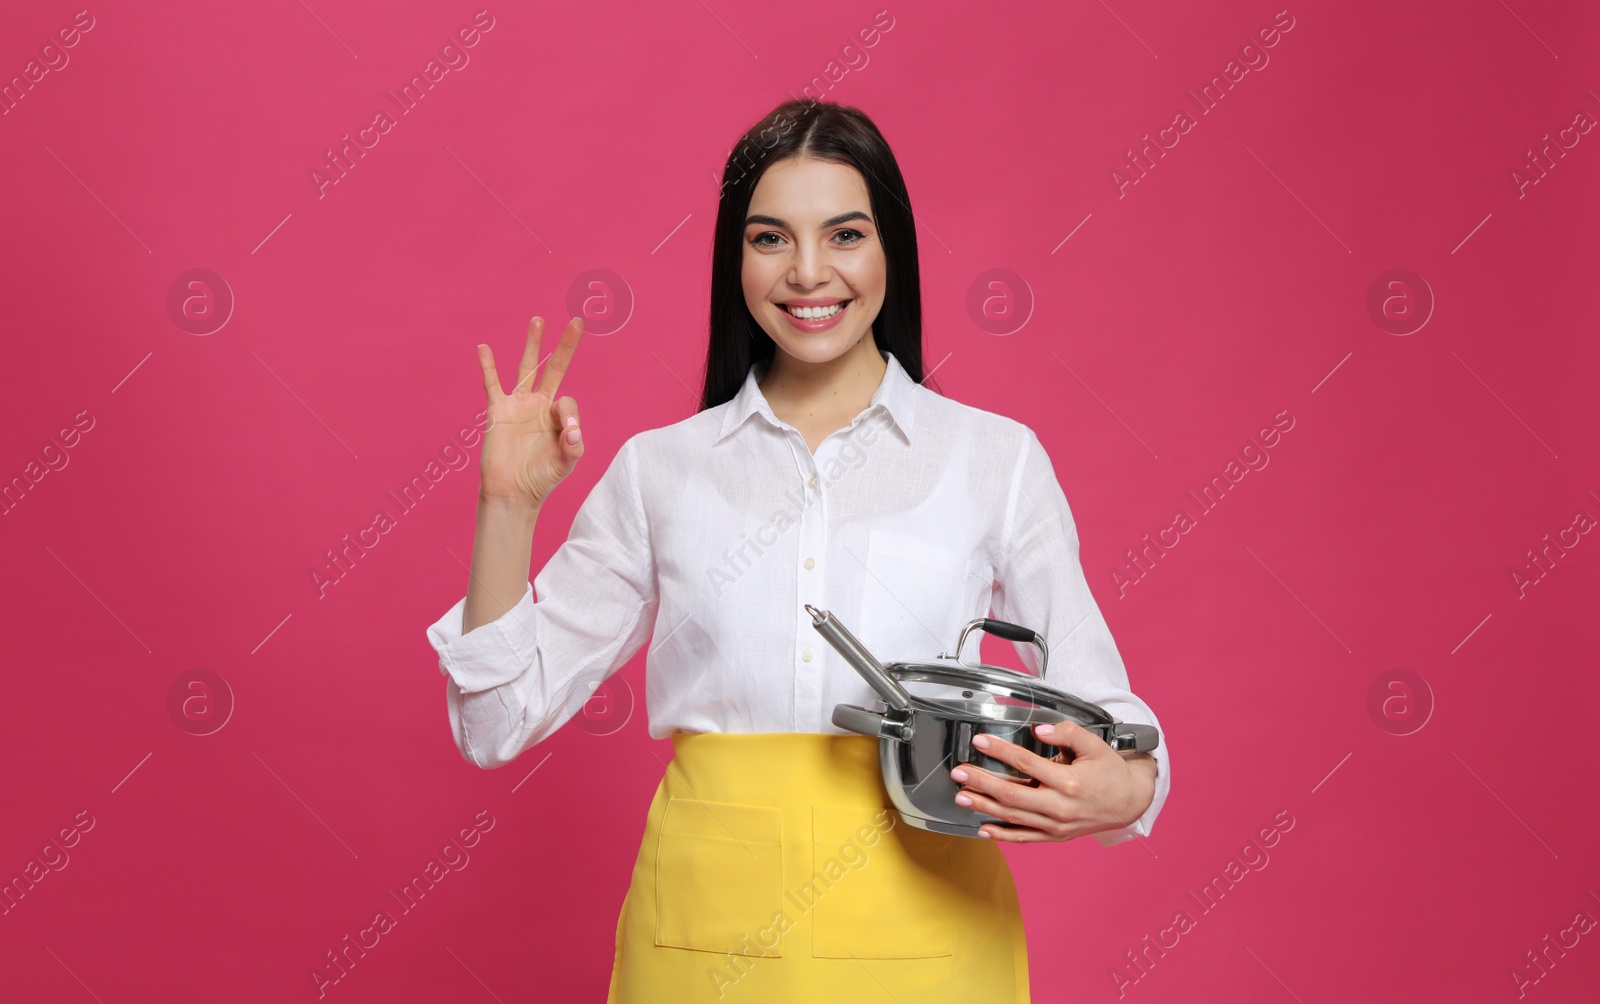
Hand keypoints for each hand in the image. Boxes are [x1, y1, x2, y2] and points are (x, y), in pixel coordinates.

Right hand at [476, 316, 586, 509]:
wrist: (513, 493)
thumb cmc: (541, 479)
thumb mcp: (566, 464)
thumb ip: (574, 446)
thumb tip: (572, 429)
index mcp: (557, 417)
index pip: (567, 400)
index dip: (568, 414)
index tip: (568, 433)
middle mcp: (539, 405)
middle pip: (553, 368)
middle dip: (564, 346)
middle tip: (576, 322)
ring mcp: (518, 406)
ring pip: (526, 368)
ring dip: (532, 344)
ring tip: (538, 320)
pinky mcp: (498, 411)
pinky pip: (492, 384)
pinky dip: (488, 366)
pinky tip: (484, 348)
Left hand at [950, 719, 1156, 842]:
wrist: (1130, 803)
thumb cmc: (1110, 772)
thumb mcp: (1095, 745)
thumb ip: (1068, 733)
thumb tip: (1040, 730)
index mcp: (1068, 781)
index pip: (1026, 763)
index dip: (1000, 751)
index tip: (980, 741)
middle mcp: (1059, 807)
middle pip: (1012, 794)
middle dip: (981, 782)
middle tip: (958, 772)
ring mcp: (1056, 825)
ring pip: (1013, 817)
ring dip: (984, 807)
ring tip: (961, 797)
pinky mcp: (1056, 836)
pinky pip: (1025, 838)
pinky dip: (1002, 835)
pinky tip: (983, 829)